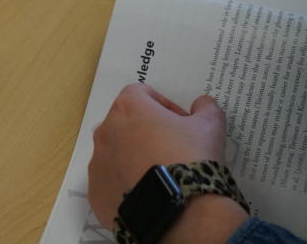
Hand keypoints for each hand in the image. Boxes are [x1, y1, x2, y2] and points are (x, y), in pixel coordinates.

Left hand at [88, 84, 227, 228]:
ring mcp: (98, 162)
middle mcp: (105, 131)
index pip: (142, 94)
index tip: (181, 124)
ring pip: (115, 154)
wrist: (181, 211)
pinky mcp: (96, 191)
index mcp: (127, 108)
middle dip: (147, 132)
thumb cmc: (192, 159)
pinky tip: (149, 194)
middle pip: (125, 123)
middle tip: (172, 150)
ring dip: (134, 158)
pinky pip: (111, 183)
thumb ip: (205, 109)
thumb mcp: (210, 127)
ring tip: (161, 174)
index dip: (164, 106)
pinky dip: (126, 185)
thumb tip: (202, 104)